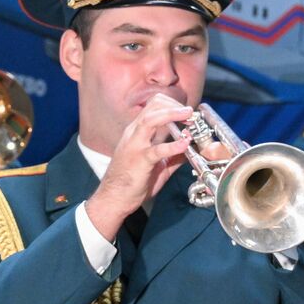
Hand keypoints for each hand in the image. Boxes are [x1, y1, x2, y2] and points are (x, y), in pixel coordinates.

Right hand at [86, 94, 193, 239]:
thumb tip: (190, 149)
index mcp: (137, 132)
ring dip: (171, 114)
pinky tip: (184, 144)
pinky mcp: (138, 160)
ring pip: (151, 120)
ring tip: (188, 116)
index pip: (153, 106)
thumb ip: (173, 155)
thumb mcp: (157, 165)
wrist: (113, 199)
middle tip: (190, 112)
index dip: (172, 104)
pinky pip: (156, 149)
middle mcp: (134, 134)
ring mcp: (135, 145)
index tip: (187, 112)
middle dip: (174, 105)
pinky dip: (172, 145)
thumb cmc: (132, 181)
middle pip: (153, 107)